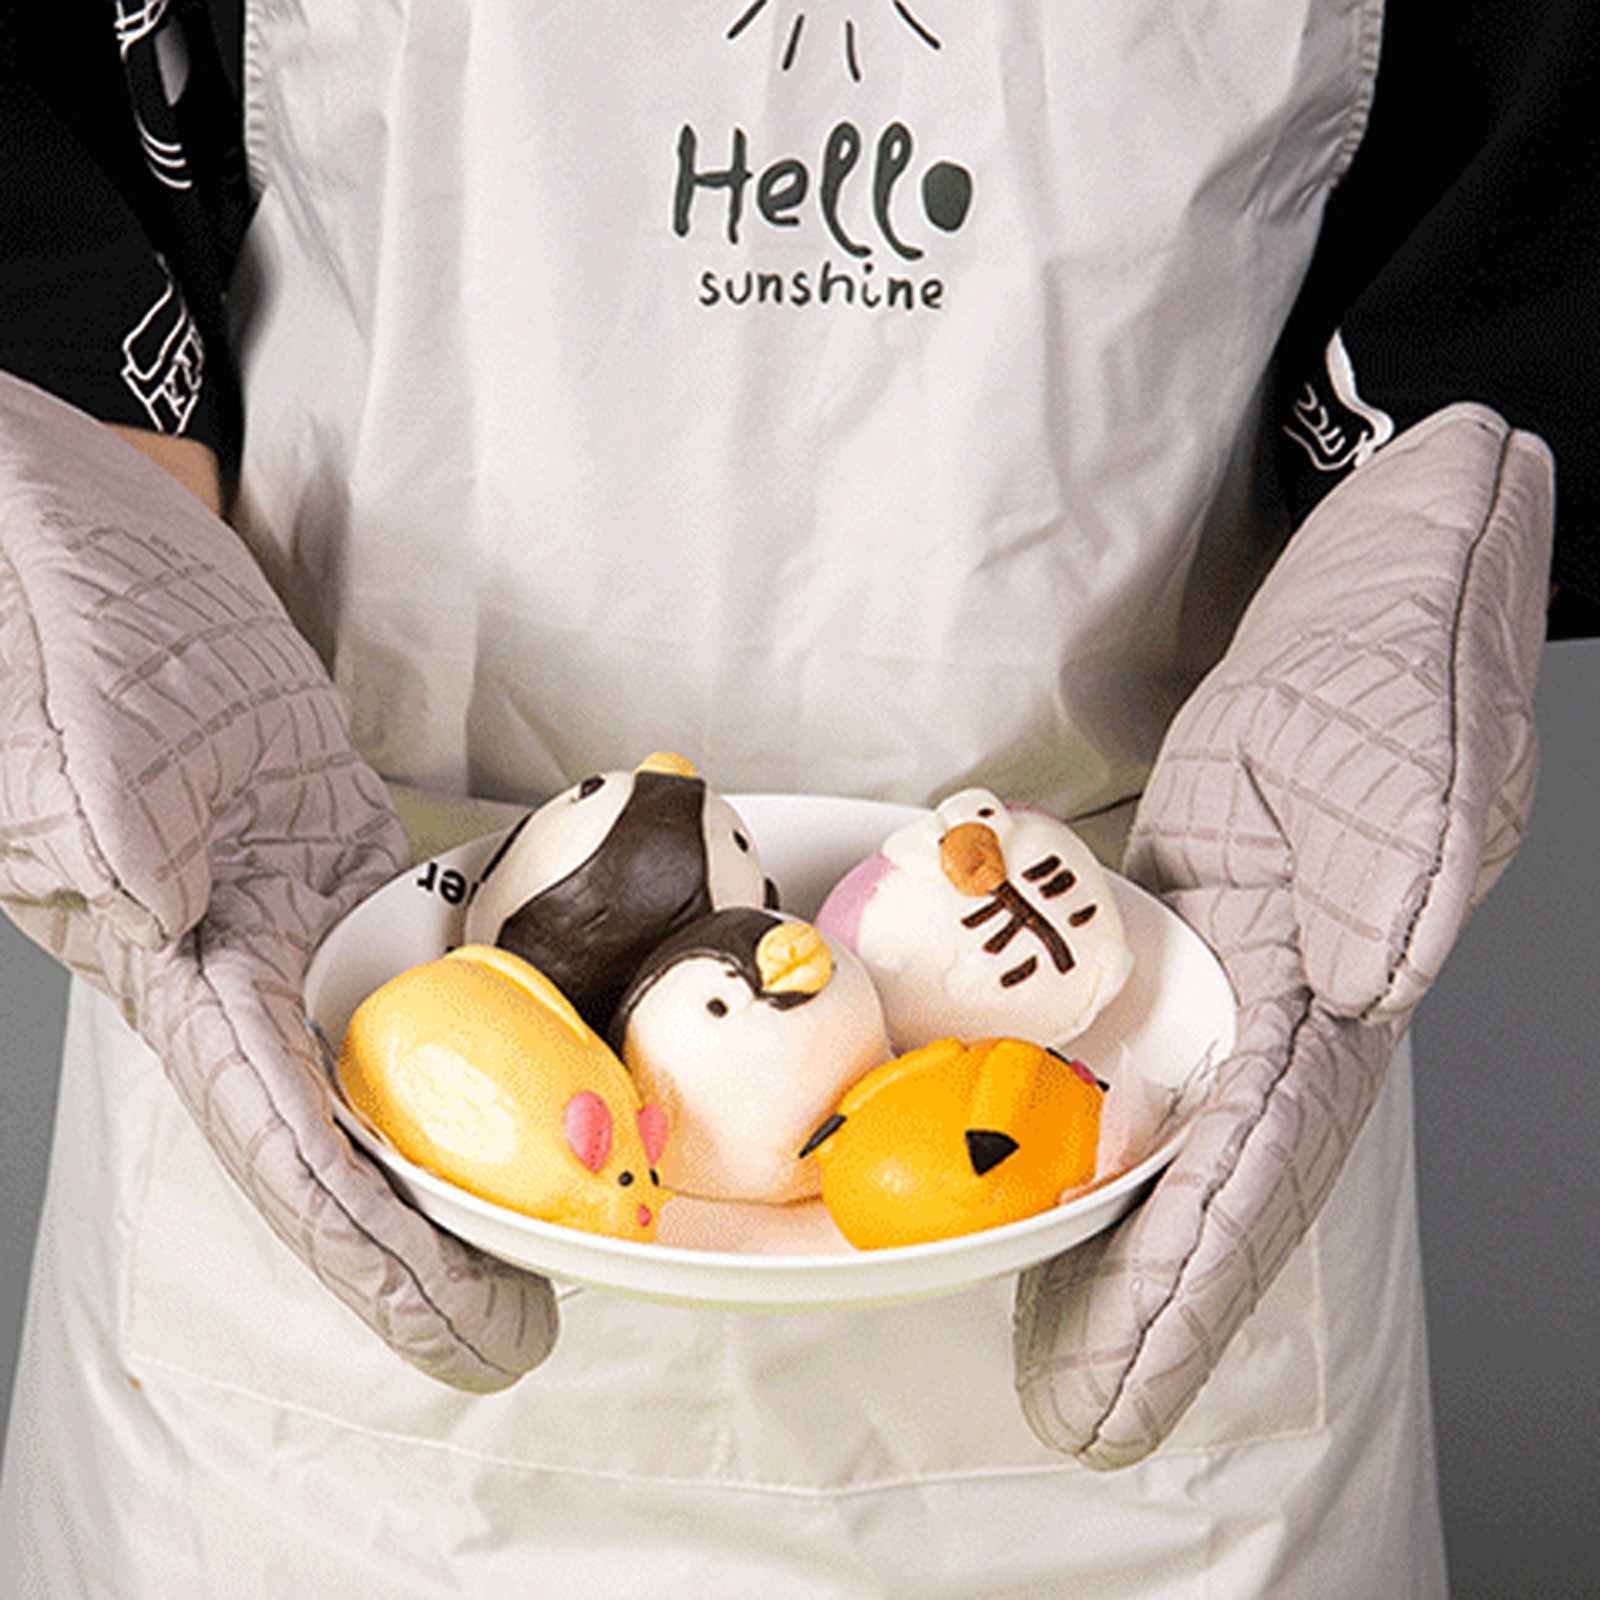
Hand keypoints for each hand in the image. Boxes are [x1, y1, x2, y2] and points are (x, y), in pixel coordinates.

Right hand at [0, 373, 556, 1390]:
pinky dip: (505, 991)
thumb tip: (167, 900)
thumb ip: (105, 802)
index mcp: (169, 960)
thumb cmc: (39, 596)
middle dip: (452, 1228)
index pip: (283, 1143)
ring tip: (586, 1202)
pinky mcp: (338, 838)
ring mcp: (299, 899)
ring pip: (403, 1047)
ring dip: (486, 1131)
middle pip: (360, 1126)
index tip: (477, 1332)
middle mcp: (241, 955)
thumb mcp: (61, 695)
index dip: (380, 1251)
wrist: (62, 518)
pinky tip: (577, 1028)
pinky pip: (433, 939)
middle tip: (566, 1299)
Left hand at [1014, 403, 1552, 1467]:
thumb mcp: (1422, 719)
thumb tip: (1375, 980)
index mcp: (1333, 976)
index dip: (1194, 1286)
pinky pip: (1097, 1007)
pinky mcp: (1159, 896)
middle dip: (1137, 1291)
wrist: (1369, 562)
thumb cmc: (1405, 632)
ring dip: (1088, 1207)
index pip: (1265, 1161)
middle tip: (1070, 1404)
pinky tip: (988, 1123)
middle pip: (1199, 1164)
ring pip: (1146, 1102)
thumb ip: (1410, 840)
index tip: (1117, 1399)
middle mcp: (1269, 986)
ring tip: (1010, 1305)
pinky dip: (1053, 1080)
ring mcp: (1209, 947)